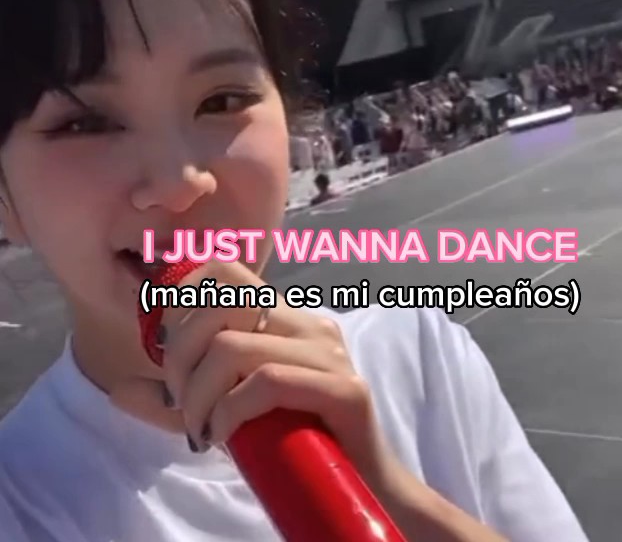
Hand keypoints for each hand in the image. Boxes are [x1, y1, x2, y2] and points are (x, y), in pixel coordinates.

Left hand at [112, 260, 508, 541]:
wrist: (359, 484)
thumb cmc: (290, 442)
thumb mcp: (229, 407)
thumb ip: (186, 391)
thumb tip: (125, 386)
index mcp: (286, 318)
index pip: (227, 272)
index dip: (183, 300)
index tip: (168, 352)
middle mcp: (309, 324)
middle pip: (222, 303)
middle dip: (181, 355)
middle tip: (182, 402)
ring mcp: (330, 352)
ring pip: (233, 347)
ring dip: (198, 395)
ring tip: (201, 427)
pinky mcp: (344, 388)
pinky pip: (266, 383)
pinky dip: (229, 411)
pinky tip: (223, 436)